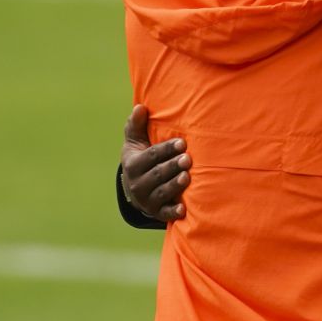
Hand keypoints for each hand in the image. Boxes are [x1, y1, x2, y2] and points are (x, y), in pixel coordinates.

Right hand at [120, 104, 189, 221]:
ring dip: (174, 186)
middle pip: (157, 174)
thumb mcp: (135, 141)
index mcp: (133, 164)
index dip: (166, 149)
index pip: (151, 156)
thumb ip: (136, 125)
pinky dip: (173, 212)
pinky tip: (183, 209)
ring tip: (187, 177)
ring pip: (161, 192)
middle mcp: (137, 184)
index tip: (182, 143)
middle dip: (173, 166)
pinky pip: (164, 213)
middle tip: (188, 159)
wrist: (136, 186)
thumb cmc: (141, 156)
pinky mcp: (156, 212)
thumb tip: (140, 107)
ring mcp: (146, 199)